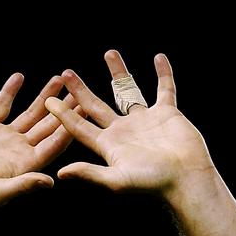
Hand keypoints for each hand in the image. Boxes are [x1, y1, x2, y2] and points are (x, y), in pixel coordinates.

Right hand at [0, 74, 86, 208]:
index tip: (84, 112)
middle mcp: (18, 150)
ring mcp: (4, 137)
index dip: (69, 128)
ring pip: (29, 113)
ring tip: (58, 78)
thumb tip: (50, 182)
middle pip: (47, 126)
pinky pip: (2, 105)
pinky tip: (20, 77)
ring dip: (44, 96)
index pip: (53, 144)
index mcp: (25, 165)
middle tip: (80, 91)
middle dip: (64, 109)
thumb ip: (23, 185)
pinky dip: (10, 91)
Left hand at [43, 50, 215, 196]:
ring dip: (119, 74)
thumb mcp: (117, 180)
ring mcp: (145, 121)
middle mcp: (124, 132)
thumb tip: (61, 173)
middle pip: (97, 107)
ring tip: (109, 53)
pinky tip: (158, 58)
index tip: (49, 101)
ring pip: (128, 92)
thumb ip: (90, 173)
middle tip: (66, 74)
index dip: (64, 115)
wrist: (186, 179)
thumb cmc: (153, 183)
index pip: (81, 128)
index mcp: (109, 146)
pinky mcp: (167, 114)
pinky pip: (165, 89)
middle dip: (81, 91)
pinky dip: (163, 74)